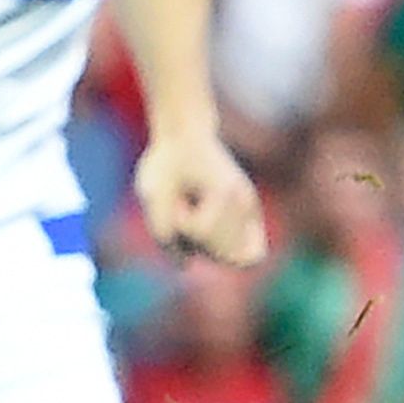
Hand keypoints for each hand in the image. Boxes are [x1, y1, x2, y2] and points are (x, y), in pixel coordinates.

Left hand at [135, 130, 268, 267]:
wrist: (185, 138)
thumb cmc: (167, 160)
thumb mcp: (153, 189)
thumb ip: (162, 228)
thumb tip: (184, 265)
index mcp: (223, 190)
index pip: (201, 231)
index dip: (184, 227)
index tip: (179, 208)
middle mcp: (244, 202)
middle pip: (219, 252)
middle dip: (192, 239)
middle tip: (182, 207)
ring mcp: (251, 212)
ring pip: (233, 258)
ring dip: (206, 246)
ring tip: (192, 216)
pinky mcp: (248, 220)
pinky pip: (249, 256)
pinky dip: (225, 254)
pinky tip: (206, 234)